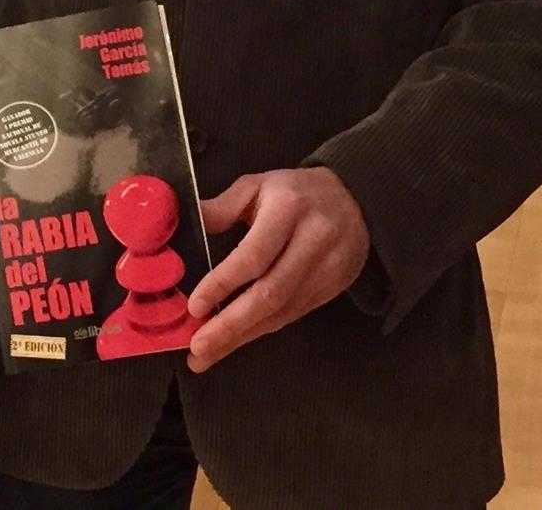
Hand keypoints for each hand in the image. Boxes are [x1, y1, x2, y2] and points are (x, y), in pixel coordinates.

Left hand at [184, 167, 370, 374]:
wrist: (354, 201)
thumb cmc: (294, 192)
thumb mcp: (257, 185)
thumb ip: (222, 207)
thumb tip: (187, 223)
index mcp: (288, 209)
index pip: (254, 254)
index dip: (224, 283)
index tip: (195, 306)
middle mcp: (312, 242)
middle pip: (271, 293)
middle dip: (231, 325)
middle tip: (198, 347)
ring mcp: (326, 270)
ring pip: (282, 312)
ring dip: (242, 337)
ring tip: (206, 355)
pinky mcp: (331, 290)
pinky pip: (292, 315)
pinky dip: (260, 330)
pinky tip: (235, 342)